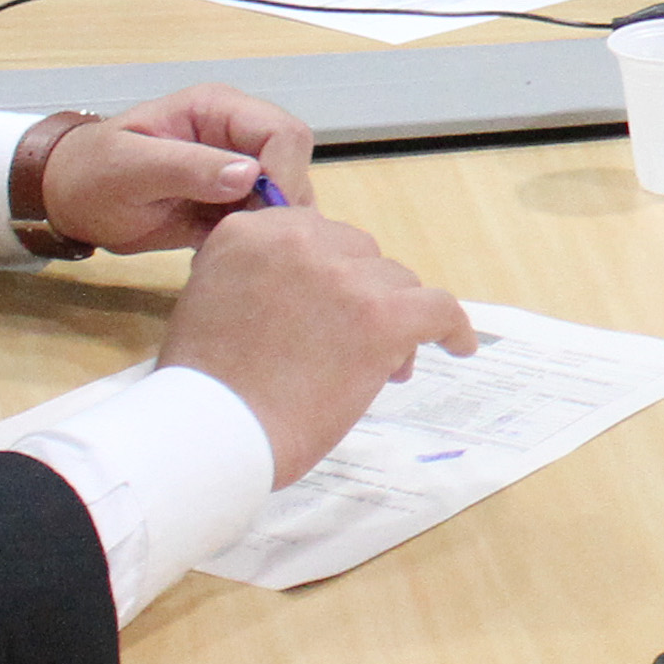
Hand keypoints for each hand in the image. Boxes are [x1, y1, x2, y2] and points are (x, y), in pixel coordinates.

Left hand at [34, 84, 315, 254]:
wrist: (66, 201)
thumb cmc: (91, 174)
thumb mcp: (131, 168)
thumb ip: (189, 168)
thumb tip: (251, 176)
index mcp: (216, 110)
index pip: (282, 132)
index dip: (285, 173)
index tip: (266, 217)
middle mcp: (235, 136)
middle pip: (292, 166)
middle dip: (281, 206)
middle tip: (253, 245)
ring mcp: (234, 172)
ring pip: (283, 199)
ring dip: (266, 230)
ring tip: (233, 255)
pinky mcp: (229, 205)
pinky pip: (260, 224)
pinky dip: (250, 245)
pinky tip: (223, 261)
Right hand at [152, 201, 478, 487]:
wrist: (213, 430)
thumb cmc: (206, 386)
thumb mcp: (210, 300)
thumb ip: (258, 276)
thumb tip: (319, 291)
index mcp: (250, 233)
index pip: (314, 233)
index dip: (330, 271)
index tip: (334, 302)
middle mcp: (299, 240)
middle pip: (358, 253)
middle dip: (361, 293)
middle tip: (351, 342)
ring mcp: (344, 277)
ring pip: (396, 281)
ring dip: (393, 317)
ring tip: (383, 365)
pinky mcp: (381, 317)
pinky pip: (438, 308)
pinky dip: (452, 327)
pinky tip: (458, 346)